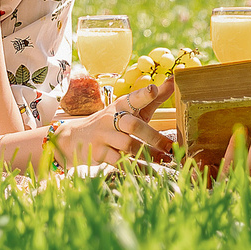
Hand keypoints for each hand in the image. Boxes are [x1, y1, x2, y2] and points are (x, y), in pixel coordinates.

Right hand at [52, 76, 172, 165]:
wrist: (77, 137)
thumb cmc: (112, 122)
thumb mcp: (129, 109)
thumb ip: (151, 99)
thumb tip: (173, 80)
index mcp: (120, 105)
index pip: (133, 98)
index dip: (143, 94)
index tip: (153, 89)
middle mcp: (110, 118)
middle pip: (133, 125)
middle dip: (153, 137)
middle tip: (169, 146)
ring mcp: (103, 136)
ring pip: (128, 145)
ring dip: (149, 154)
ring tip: (165, 159)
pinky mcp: (99, 153)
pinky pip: (120, 162)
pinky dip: (136, 167)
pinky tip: (149, 170)